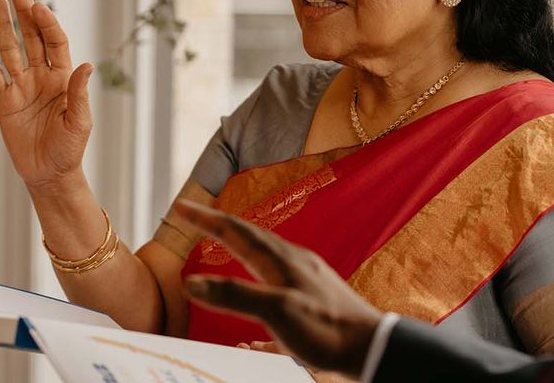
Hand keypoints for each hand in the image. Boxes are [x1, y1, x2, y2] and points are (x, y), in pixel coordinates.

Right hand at [0, 0, 93, 189]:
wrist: (50, 173)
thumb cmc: (70, 148)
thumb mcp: (80, 121)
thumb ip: (79, 93)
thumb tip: (87, 64)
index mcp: (64, 77)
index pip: (55, 42)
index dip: (47, 24)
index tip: (39, 7)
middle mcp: (42, 76)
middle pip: (32, 37)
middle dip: (26, 12)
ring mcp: (22, 86)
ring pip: (12, 50)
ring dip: (5, 26)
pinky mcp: (5, 101)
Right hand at [176, 200, 382, 378]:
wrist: (373, 348)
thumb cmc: (328, 329)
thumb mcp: (277, 312)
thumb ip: (235, 296)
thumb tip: (191, 283)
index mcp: (279, 261)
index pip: (235, 231)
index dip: (205, 219)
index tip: (180, 206)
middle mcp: (291, 262)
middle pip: (248, 236)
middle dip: (218, 225)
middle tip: (194, 216)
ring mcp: (304, 280)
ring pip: (263, 257)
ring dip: (238, 249)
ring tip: (225, 246)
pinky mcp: (313, 301)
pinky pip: (276, 290)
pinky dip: (257, 291)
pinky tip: (254, 320)